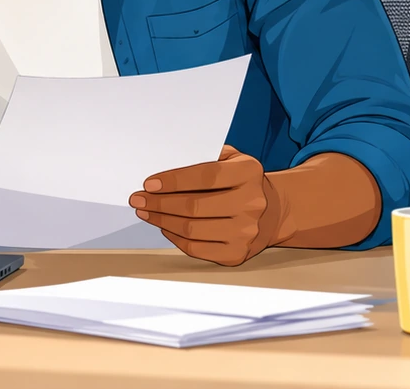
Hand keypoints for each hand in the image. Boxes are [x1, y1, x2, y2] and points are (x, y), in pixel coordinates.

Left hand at [128, 145, 284, 266]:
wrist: (271, 212)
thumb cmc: (240, 182)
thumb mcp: (231, 158)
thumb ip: (203, 156)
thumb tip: (164, 162)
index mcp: (248, 173)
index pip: (205, 176)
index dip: (173, 181)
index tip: (149, 183)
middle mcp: (251, 204)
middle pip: (194, 206)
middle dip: (159, 203)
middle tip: (138, 199)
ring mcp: (246, 232)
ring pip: (192, 229)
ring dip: (162, 221)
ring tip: (146, 212)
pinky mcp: (237, 253)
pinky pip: (196, 248)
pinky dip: (175, 238)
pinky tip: (165, 227)